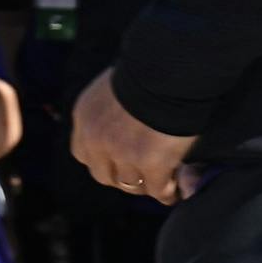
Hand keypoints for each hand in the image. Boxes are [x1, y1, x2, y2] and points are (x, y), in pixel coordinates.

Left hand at [73, 80, 198, 205]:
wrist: (169, 71)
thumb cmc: (151, 70)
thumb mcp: (115, 87)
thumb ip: (113, 107)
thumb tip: (127, 118)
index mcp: (85, 117)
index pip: (84, 153)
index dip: (104, 160)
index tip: (121, 160)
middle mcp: (97, 139)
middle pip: (104, 175)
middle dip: (122, 177)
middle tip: (143, 177)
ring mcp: (122, 154)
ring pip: (131, 185)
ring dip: (147, 186)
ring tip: (165, 186)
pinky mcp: (150, 164)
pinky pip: (158, 189)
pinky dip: (167, 192)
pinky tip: (176, 191)